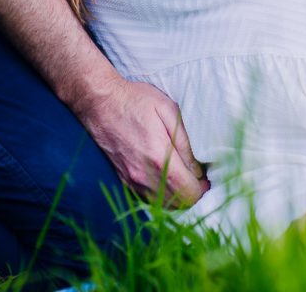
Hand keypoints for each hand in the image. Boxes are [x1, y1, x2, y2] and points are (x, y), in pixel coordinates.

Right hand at [81, 75, 209, 204]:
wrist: (100, 102)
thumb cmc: (136, 101)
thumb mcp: (168, 110)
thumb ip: (185, 143)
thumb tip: (197, 169)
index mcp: (159, 158)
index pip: (188, 193)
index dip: (202, 188)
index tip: (206, 177)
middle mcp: (144, 176)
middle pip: (177, 204)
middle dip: (192, 193)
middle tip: (198, 177)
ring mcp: (131, 180)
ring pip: (161, 205)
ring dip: (176, 196)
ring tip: (184, 178)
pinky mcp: (123, 179)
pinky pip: (147, 199)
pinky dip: (160, 195)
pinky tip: (166, 179)